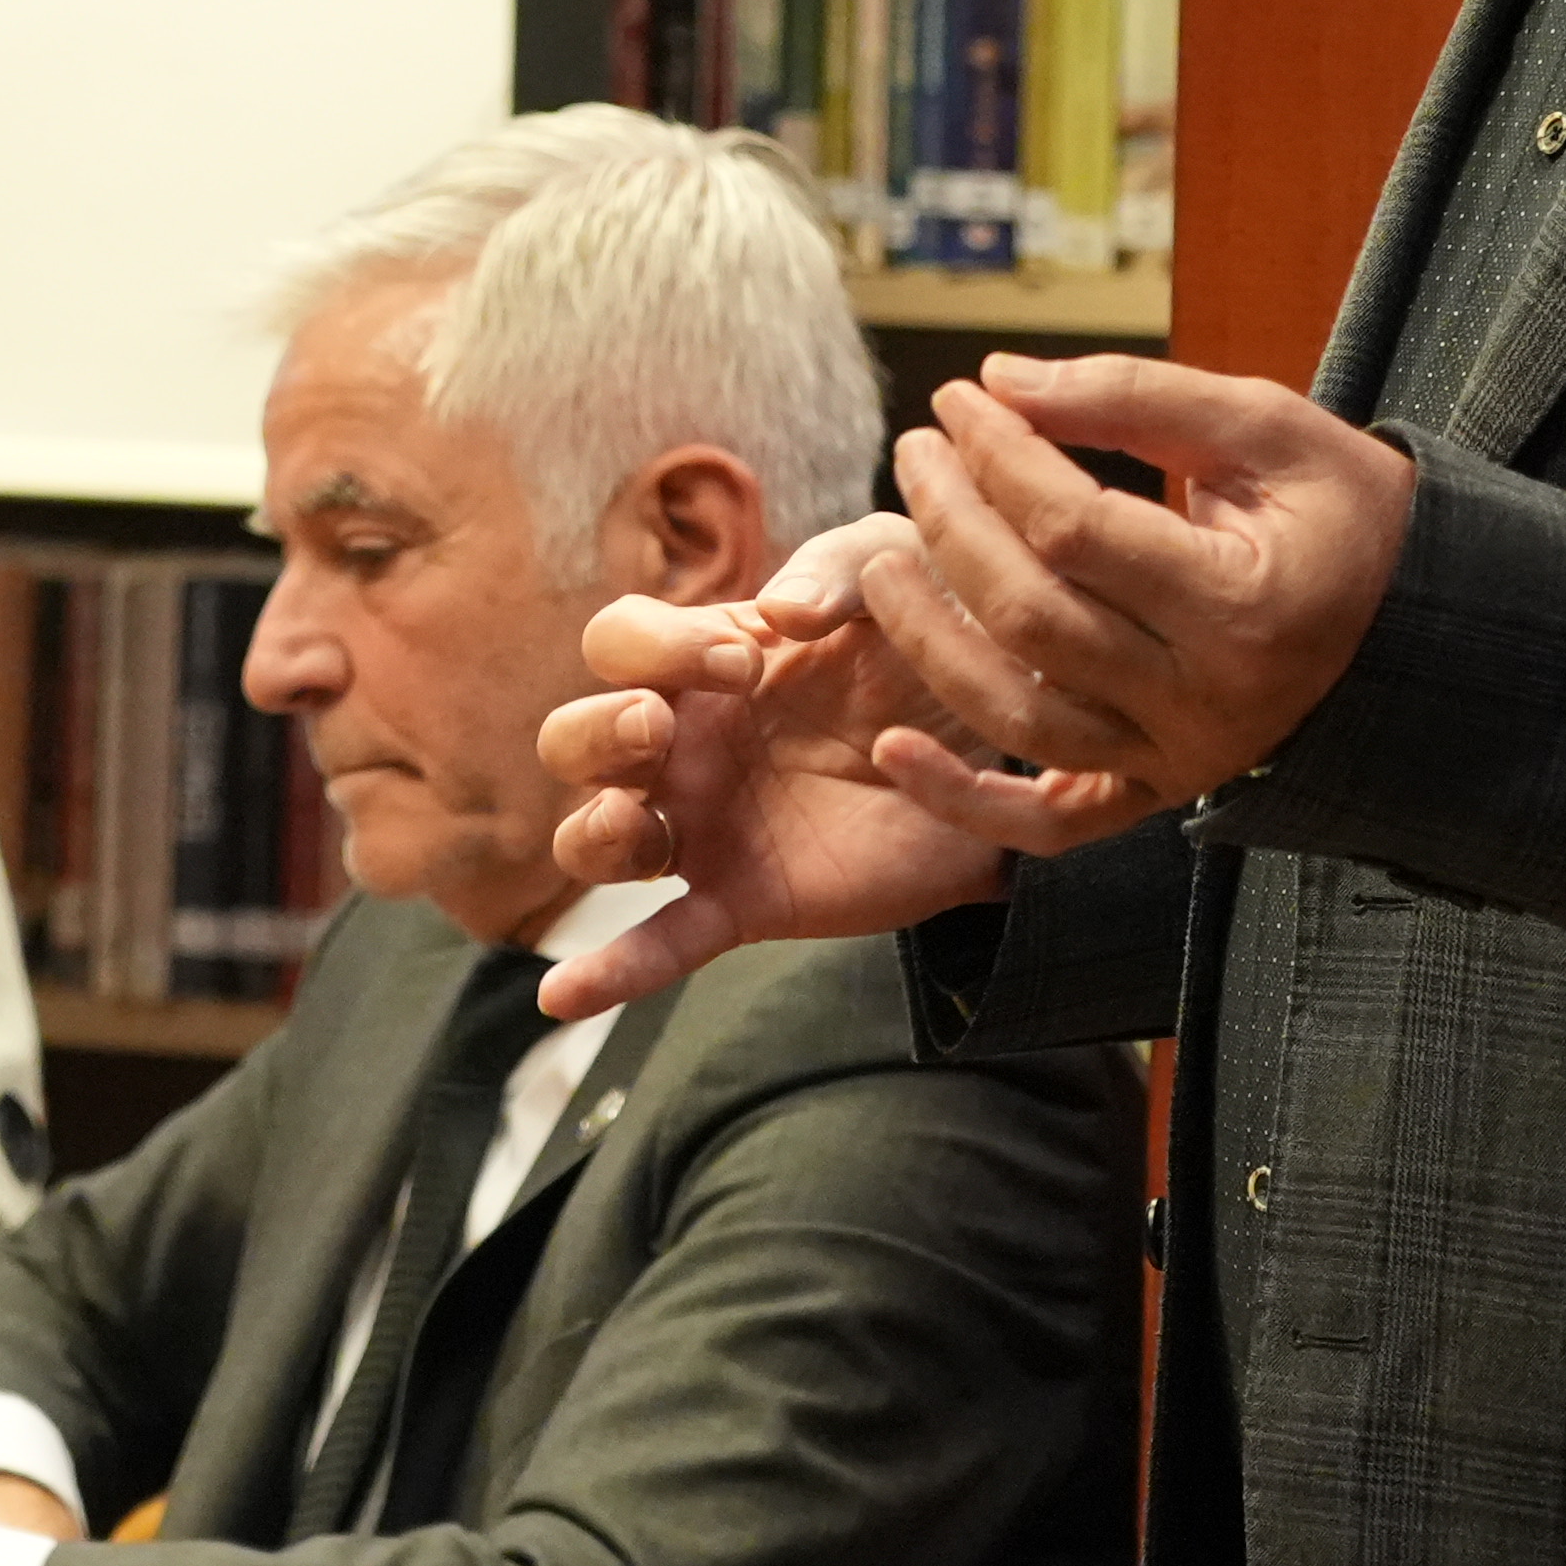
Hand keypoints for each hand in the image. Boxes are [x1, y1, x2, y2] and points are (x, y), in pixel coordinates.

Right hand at [531, 519, 1026, 1014]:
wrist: (1004, 739)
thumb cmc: (930, 640)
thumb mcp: (893, 572)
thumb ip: (837, 567)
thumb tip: (781, 614)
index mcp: (702, 664)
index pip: (621, 644)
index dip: (658, 645)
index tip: (745, 660)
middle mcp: (684, 746)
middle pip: (574, 739)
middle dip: (597, 729)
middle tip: (658, 723)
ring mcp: (706, 828)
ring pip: (595, 839)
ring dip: (594, 830)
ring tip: (635, 821)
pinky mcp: (746, 900)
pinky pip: (662, 943)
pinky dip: (610, 975)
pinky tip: (560, 998)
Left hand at [848, 354, 1411, 806]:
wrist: (1414, 622)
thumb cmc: (1342, 512)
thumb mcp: (1266, 428)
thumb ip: (1134, 398)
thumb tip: (1000, 379)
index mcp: (1244, 605)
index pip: (1075, 529)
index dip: (998, 456)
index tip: (959, 397)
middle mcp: (1207, 700)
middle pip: (1032, 618)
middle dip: (950, 524)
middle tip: (916, 450)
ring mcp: (1178, 758)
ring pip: (1020, 717)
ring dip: (929, 640)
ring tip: (881, 559)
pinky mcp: (1155, 793)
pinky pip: (1048, 824)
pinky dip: (964, 802)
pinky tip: (894, 754)